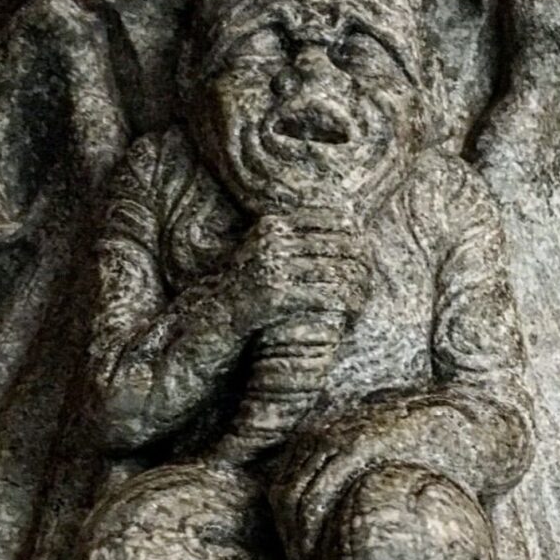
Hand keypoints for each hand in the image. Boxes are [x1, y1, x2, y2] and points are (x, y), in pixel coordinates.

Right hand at [225, 211, 369, 334]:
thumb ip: (293, 256)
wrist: (193, 335)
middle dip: (363, 270)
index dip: (359, 247)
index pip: (339, 223)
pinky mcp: (271, 294)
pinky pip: (325, 295)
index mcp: (274, 226)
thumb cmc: (231, 307)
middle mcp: (273, 238)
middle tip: (367, 293)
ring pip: (340, 271)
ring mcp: (271, 264)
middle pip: (345, 245)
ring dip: (357, 293)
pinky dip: (343, 309)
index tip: (364, 271)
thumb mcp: (262, 270)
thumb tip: (347, 250)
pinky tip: (346, 322)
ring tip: (357, 310)